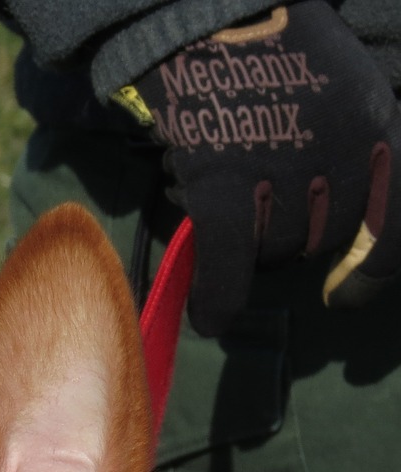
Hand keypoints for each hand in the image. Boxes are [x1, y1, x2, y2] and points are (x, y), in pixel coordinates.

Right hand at [114, 2, 400, 335]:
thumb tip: (347, 234)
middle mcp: (341, 154)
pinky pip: (228, 262)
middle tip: (266, 212)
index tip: (349, 295)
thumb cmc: (281, 51)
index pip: (396, 220)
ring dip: (253, 247)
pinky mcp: (225, 183)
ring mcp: (281, 171)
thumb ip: (359, 153)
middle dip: (297, 239)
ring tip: (233, 211)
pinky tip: (211, 318)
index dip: (378, 269)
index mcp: (379, 126)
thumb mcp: (348, 90)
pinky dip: (219, 296)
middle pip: (323, 240)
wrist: (214, 13)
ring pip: (274, 251)